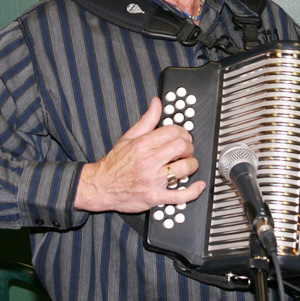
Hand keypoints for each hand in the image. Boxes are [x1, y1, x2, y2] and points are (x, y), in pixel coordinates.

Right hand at [74, 98, 206, 212]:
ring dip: (192, 165)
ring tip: (188, 164)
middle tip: (186, 150)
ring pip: (184, 168)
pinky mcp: (155, 197)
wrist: (101, 186)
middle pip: (182, 147)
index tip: (183, 137)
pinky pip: (180, 195)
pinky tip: (198, 185)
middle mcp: (148, 161)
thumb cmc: (115, 163)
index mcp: (142, 145)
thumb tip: (157, 103)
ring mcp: (153, 180)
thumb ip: (147, 120)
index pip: (173, 132)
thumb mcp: (128, 137)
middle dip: (189, 147)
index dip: (183, 132)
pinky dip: (193, 191)